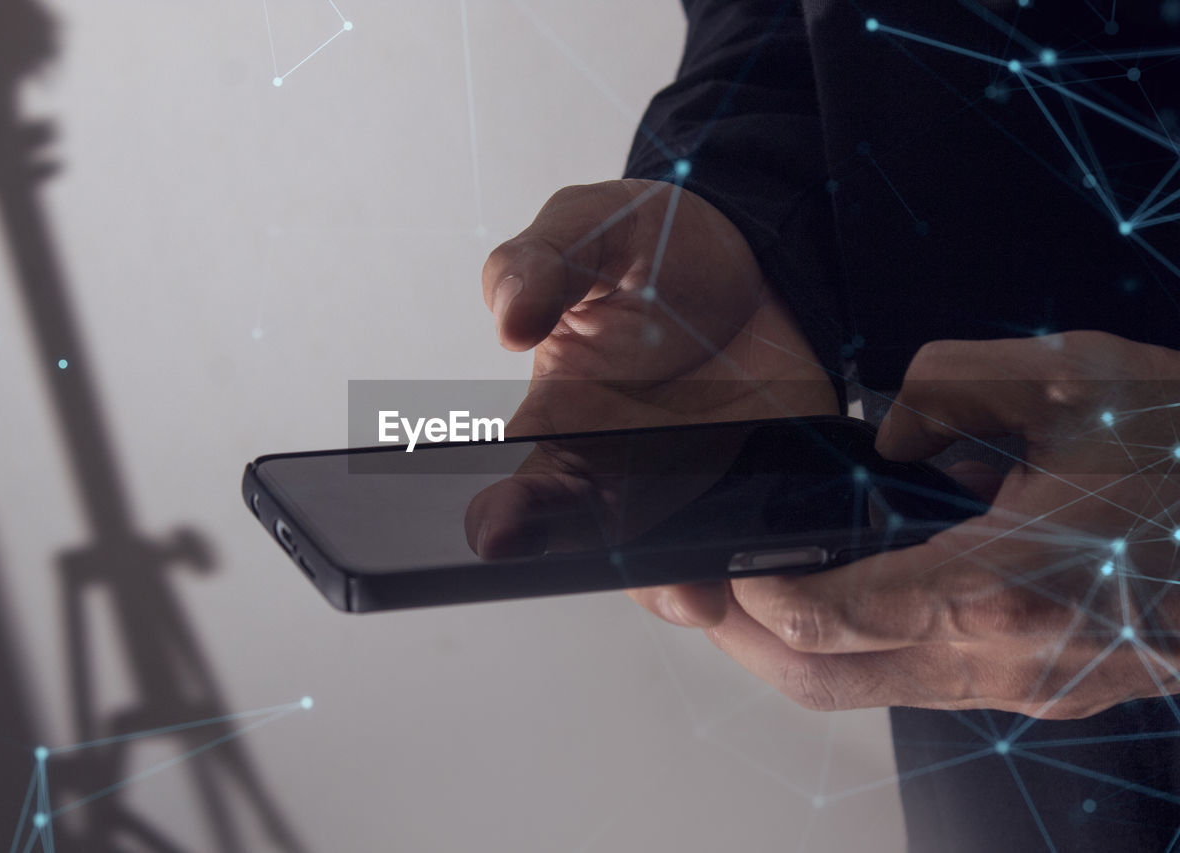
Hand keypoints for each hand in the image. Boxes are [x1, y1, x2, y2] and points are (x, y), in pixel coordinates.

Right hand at [471, 180, 838, 623]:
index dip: (506, 516)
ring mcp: (686, 490)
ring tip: (701, 591)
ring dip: (681, 586)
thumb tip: (508, 321)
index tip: (497, 530)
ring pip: (671, 565)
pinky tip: (759, 564)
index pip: (519, 486)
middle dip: (604, 570)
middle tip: (626, 567)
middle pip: (595, 550)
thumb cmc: (653, 246)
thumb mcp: (588, 229)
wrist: (758, 258)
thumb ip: (539, 264)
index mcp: (558, 421)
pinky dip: (751, 564)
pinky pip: (746, 547)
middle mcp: (615, 472)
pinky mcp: (755, 494)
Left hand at [709, 331, 1179, 718]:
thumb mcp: (1068, 377)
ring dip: (802, 648)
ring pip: (872, 692)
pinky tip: (861, 586)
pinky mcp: (1046, 691)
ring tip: (761, 588)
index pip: (828, 618)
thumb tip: (886, 435)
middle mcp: (1006, 659)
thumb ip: (944, 388)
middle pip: (827, 682)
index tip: (723, 563)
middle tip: (704, 597)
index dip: (754, 595)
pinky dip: (870, 645)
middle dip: (747, 643)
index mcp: (1000, 586)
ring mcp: (1028, 688)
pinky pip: (926, 680)